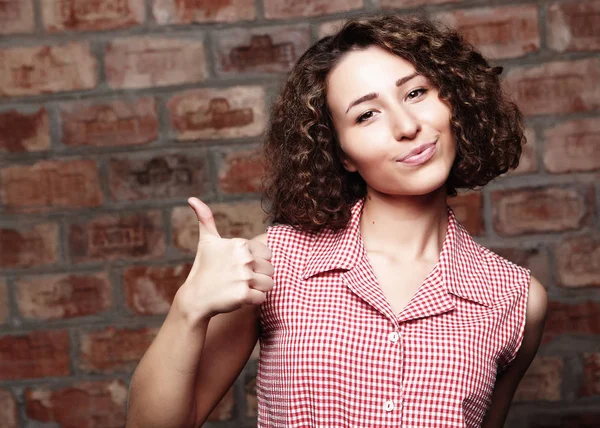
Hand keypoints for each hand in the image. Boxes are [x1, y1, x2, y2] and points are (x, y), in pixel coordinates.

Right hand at [174, 197, 273, 323]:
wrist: (195, 298)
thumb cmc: (203, 268)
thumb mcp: (206, 241)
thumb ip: (205, 218)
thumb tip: (192, 199)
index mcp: (240, 243)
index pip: (267, 254)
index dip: (257, 262)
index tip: (240, 267)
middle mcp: (243, 258)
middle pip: (270, 269)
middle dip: (258, 276)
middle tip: (239, 280)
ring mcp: (244, 276)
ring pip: (269, 284)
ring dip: (258, 289)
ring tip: (240, 288)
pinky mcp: (244, 295)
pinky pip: (262, 298)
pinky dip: (253, 301)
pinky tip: (238, 297)